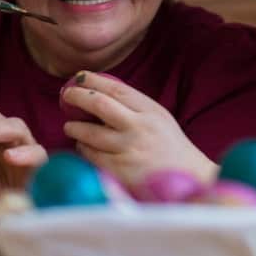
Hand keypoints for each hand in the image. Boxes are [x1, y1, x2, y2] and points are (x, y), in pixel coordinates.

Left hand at [61, 71, 216, 187]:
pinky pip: (92, 156)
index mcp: (150, 111)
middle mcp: (139, 128)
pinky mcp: (120, 170)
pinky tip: (83, 146)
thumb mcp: (159, 118)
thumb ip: (134, 106)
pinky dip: (83, 149)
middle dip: (78, 97)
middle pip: (100, 105)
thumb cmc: (169, 145)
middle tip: (67, 96)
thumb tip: (98, 93)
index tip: (79, 77)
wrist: (188, 178)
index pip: (116, 89)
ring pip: (90, 133)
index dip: (94, 80)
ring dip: (74, 127)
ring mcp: (129, 150)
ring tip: (70, 126)